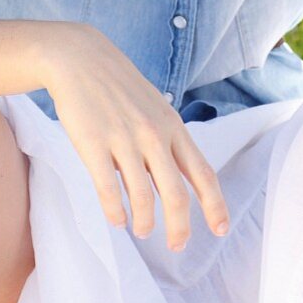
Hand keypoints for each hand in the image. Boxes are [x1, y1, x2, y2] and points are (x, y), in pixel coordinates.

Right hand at [40, 22, 229, 251]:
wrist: (81, 58)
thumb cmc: (120, 86)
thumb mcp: (154, 109)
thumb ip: (166, 144)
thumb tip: (173, 185)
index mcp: (173, 126)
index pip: (203, 172)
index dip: (215, 205)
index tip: (220, 229)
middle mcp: (154, 134)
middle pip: (176, 194)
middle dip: (179, 228)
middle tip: (176, 245)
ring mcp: (124, 139)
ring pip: (143, 197)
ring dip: (144, 221)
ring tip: (140, 229)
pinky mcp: (93, 143)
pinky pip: (108, 188)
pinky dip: (115, 210)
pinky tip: (116, 219)